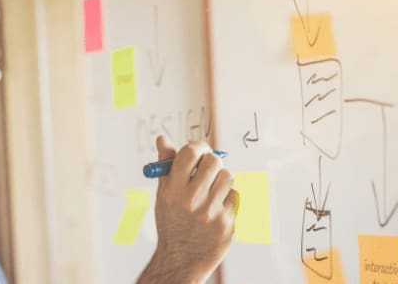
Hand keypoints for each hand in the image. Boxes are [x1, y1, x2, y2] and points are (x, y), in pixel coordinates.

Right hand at [138, 136, 237, 283]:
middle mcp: (191, 201)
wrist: (181, 258)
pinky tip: (216, 209)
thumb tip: (162, 138)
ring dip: (221, 180)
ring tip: (211, 192)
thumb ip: (166, 166)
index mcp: (172, 191)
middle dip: (212, 162)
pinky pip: (234, 196)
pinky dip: (227, 199)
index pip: (189, 154)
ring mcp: (211, 213)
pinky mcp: (227, 223)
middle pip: (213, 162)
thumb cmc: (172, 222)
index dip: (197, 147)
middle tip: (207, 169)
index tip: (199, 151)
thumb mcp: (163, 194)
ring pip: (228, 177)